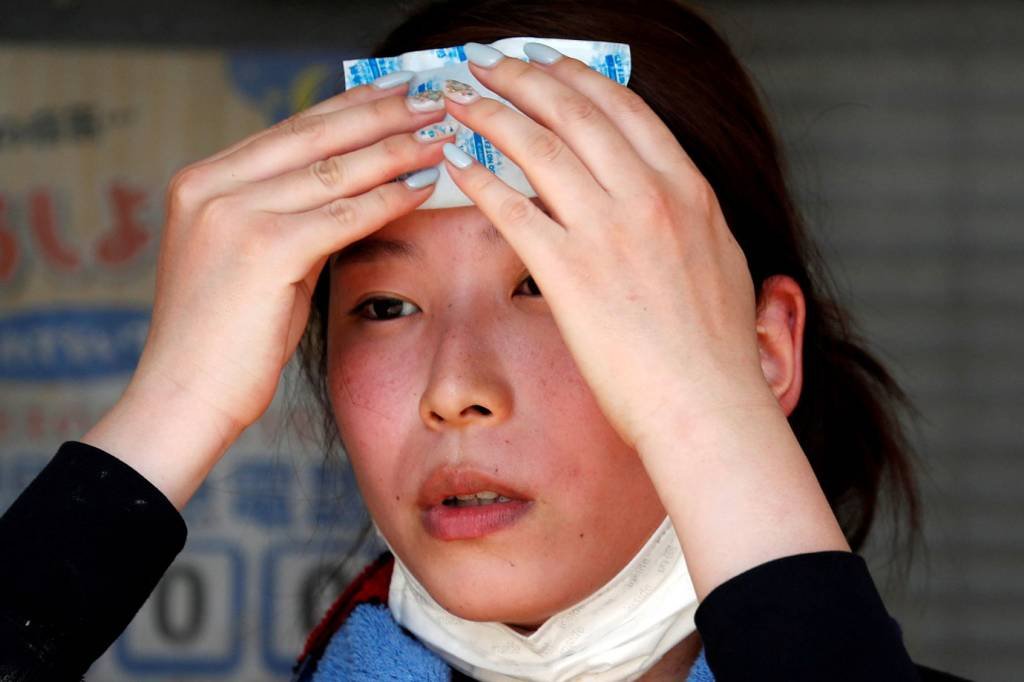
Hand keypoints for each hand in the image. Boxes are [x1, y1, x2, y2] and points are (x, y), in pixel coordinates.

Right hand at [86, 78, 452, 506]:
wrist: (184, 397)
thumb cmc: (225, 338)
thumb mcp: (254, 259)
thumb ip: (293, 216)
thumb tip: (358, 186)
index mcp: (203, 181)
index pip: (291, 129)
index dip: (350, 106)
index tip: (395, 90)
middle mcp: (211, 186)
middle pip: (315, 135)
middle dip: (382, 112)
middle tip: (433, 95)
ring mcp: (233, 214)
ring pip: (335, 170)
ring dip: (396, 149)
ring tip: (443, 135)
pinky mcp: (264, 249)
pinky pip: (344, 215)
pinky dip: (389, 199)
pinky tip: (425, 186)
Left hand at [439, 48, 775, 451]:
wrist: (707, 405)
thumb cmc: (716, 349)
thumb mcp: (722, 260)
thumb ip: (691, 218)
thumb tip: (671, 199)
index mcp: (687, 189)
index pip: (623, 108)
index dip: (575, 75)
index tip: (546, 60)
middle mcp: (648, 197)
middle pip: (574, 113)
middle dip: (523, 76)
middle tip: (488, 62)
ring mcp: (607, 232)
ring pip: (538, 148)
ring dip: (492, 113)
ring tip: (461, 97)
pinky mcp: (570, 274)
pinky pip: (513, 210)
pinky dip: (481, 179)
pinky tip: (458, 164)